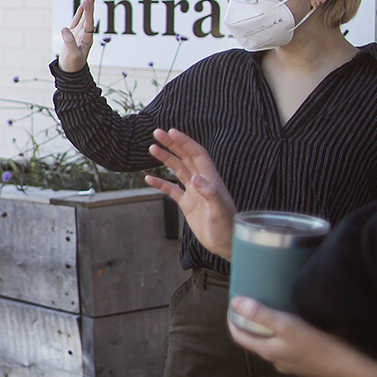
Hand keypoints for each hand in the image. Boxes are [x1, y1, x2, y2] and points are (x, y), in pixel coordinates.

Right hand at [59, 0, 97, 71]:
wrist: (70, 72)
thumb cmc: (73, 65)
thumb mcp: (72, 55)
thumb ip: (69, 42)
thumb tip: (64, 28)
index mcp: (87, 38)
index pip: (89, 22)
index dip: (88, 11)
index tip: (87, 0)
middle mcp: (85, 34)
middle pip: (89, 16)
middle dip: (91, 4)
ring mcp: (80, 33)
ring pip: (85, 16)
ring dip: (87, 5)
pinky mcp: (73, 34)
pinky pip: (78, 20)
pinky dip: (81, 12)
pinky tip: (83, 5)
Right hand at [146, 128, 236, 259]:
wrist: (226, 244)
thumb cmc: (227, 227)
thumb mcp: (220, 210)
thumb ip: (210, 193)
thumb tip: (195, 178)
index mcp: (210, 179)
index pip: (197, 154)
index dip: (185, 142)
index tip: (171, 132)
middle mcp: (202, 182)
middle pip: (186, 157)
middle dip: (172, 144)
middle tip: (157, 133)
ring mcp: (194, 193)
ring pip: (178, 170)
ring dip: (166, 159)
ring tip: (152, 148)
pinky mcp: (187, 204)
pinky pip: (172, 190)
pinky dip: (160, 183)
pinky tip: (148, 178)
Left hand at [226, 299, 376, 376]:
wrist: (353, 369)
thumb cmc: (320, 346)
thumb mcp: (287, 325)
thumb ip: (261, 315)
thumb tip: (236, 302)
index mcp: (268, 352)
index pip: (239, 336)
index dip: (232, 320)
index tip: (233, 304)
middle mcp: (277, 361)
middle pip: (256, 340)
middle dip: (251, 323)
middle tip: (254, 302)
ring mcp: (293, 365)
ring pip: (274, 344)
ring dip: (270, 330)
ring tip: (275, 309)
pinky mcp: (308, 365)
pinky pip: (291, 348)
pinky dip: (287, 336)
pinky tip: (298, 326)